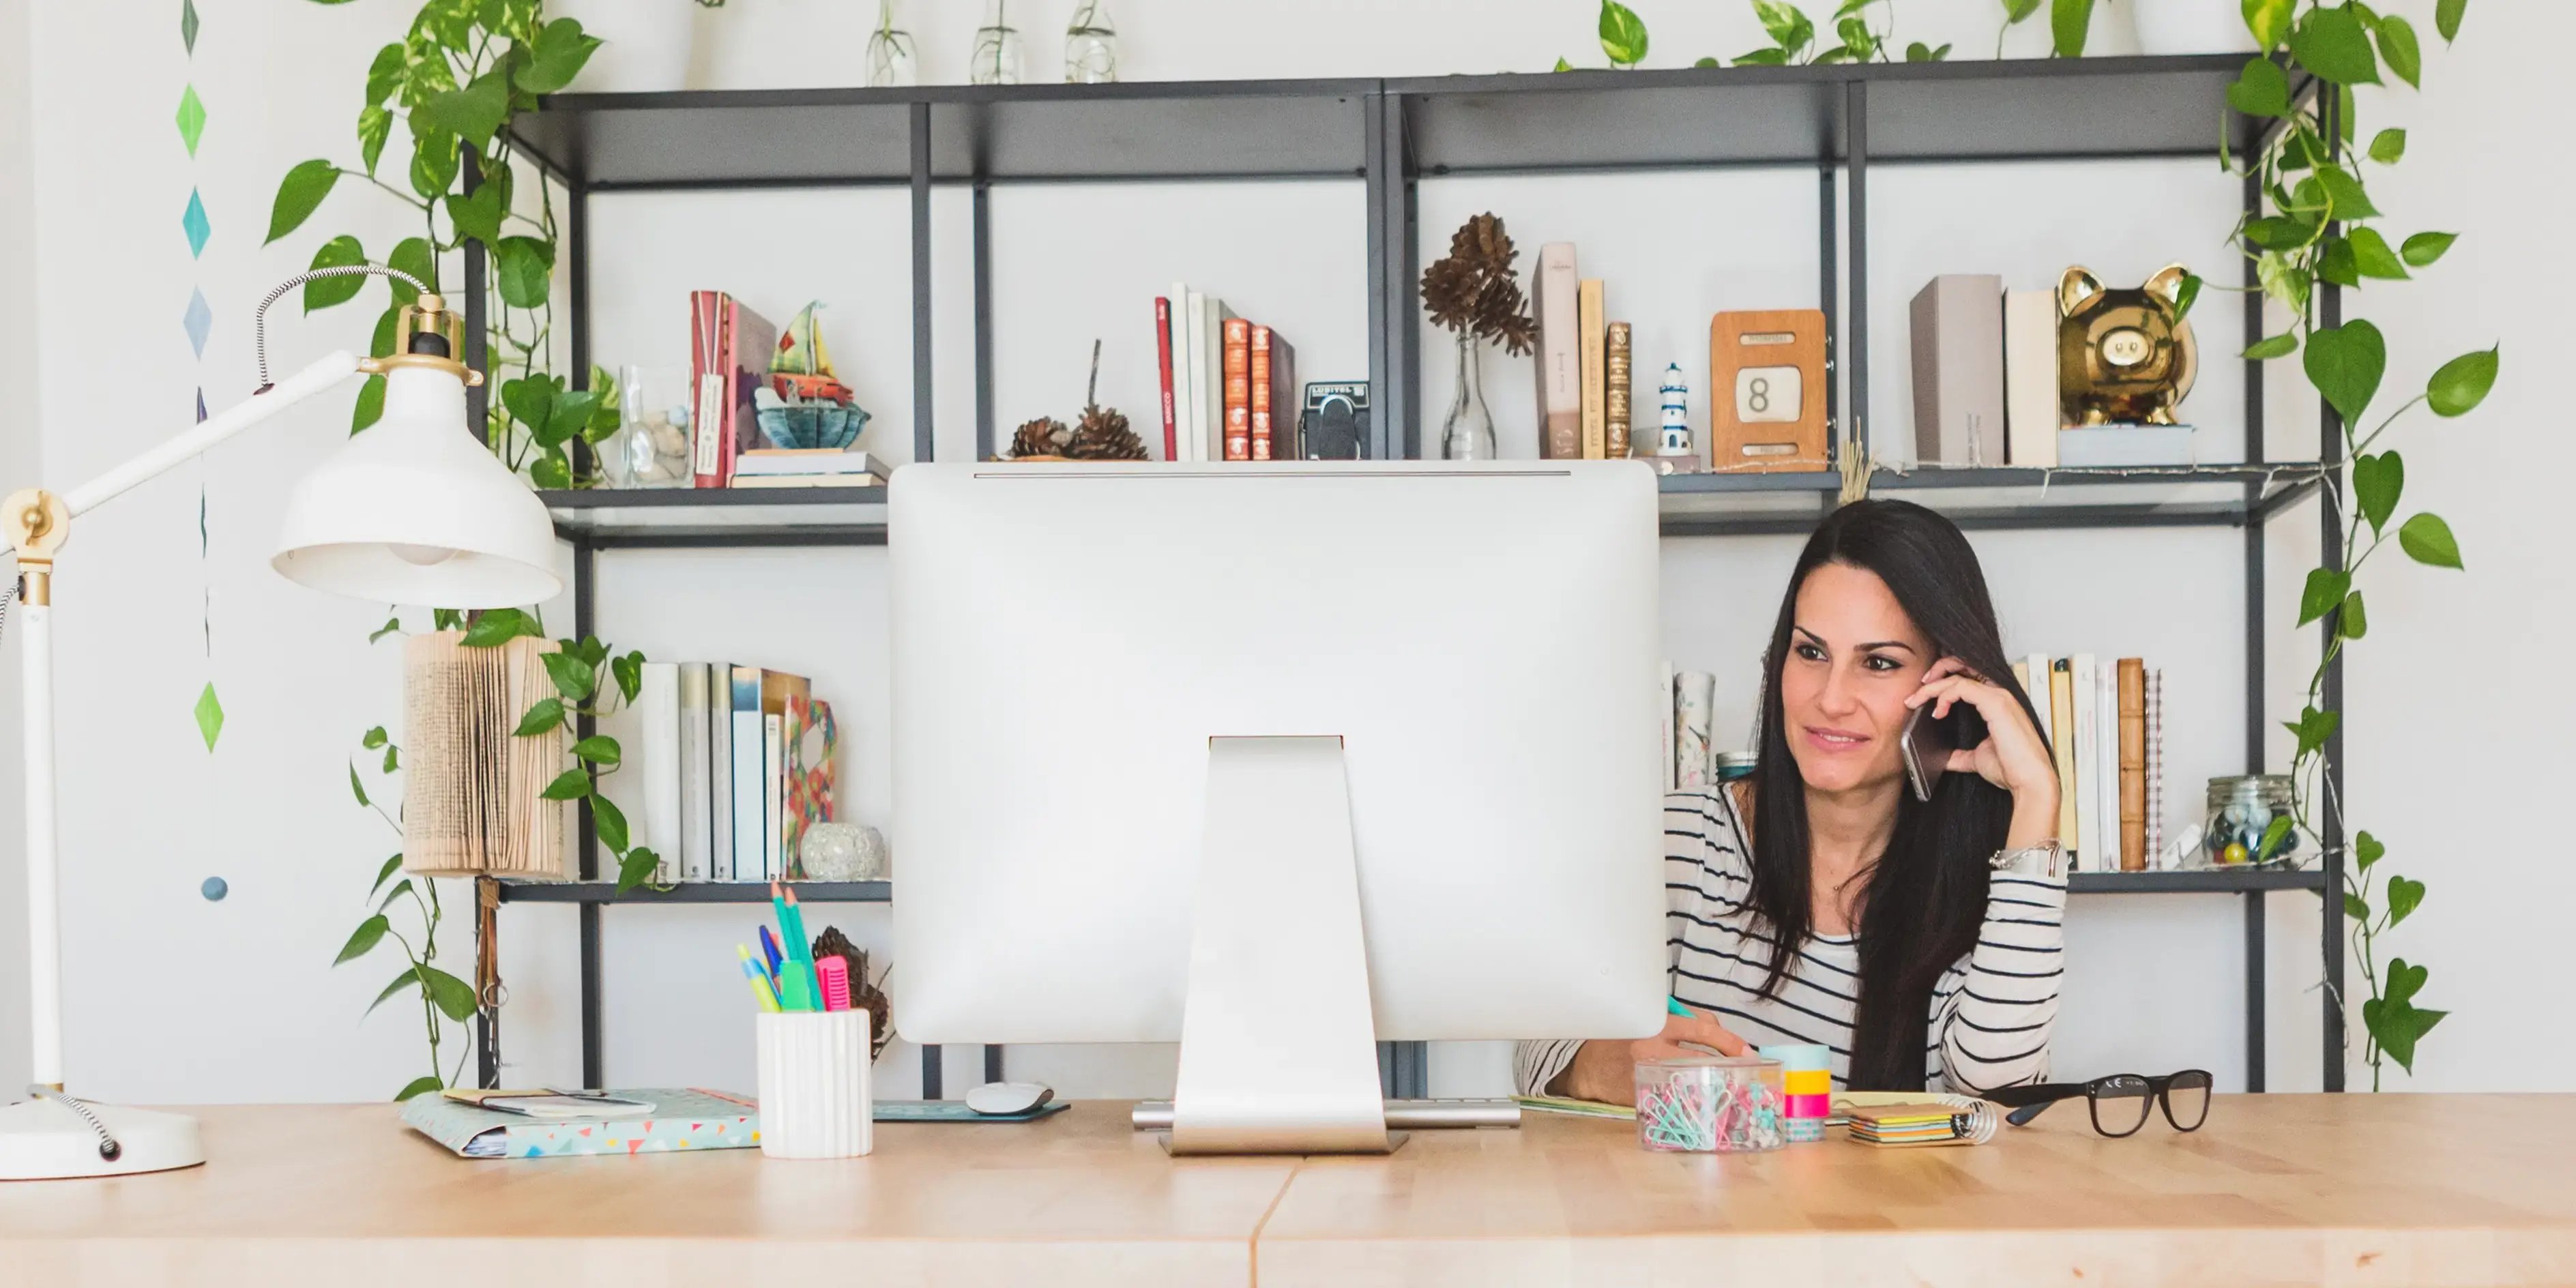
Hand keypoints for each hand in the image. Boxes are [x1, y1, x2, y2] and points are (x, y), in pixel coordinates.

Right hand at [1554, 1006, 1748, 1104]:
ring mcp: (1650, 1076)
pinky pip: (1679, 1098)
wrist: (1587, 1066)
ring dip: (1714, 1082)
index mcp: (1656, 1024)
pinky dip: (1693, 1097)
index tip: (1747, 1050)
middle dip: (1729, 1065)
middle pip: (1704, 1059)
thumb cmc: (1623, 1036)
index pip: (1702, 1030)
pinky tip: (1702, 1098)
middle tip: (1744, 1069)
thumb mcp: (1650, 1016)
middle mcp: (1654, 1050)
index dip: (1729, 1041)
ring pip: (1695, 1080)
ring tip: (1727, 1083)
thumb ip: (1683, 1019)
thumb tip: (1718, 1031)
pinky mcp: (1646, 1097)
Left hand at [1906, 658, 2059, 835]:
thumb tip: (1943, 759)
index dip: (1945, 676)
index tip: (1925, 690)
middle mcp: (1999, 694)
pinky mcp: (1995, 703)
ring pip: (1958, 677)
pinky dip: (1944, 696)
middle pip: (1964, 665)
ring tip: (1917, 700)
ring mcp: (1999, 696)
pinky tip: (1938, 712)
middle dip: (1937, 670)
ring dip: (1932, 686)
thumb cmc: (2012, 768)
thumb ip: (1959, 755)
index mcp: (1996, 702)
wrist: (2029, 781)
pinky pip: (1961, 687)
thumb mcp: (1977, 758)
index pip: (1969, 675)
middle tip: (1918, 688)